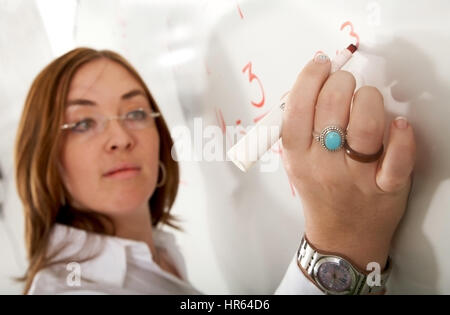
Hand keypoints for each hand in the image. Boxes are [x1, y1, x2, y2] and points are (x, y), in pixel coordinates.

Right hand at [281, 53, 415, 270]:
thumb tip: (313, 81)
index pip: (297, 109)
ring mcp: (356, 178)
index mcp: (297, 157)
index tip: (321, 64)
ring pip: (366, 126)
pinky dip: (402, 136)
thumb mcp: (295, 163)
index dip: (310, 78)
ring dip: (370, 100)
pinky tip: (398, 125)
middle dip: (342, 82)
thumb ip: (297, 126)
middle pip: (331, 109)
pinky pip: (398, 159)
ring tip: (367, 102)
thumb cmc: (319, 191)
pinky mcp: (386, 187)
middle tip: (345, 83)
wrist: (341, 235)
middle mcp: (323, 166)